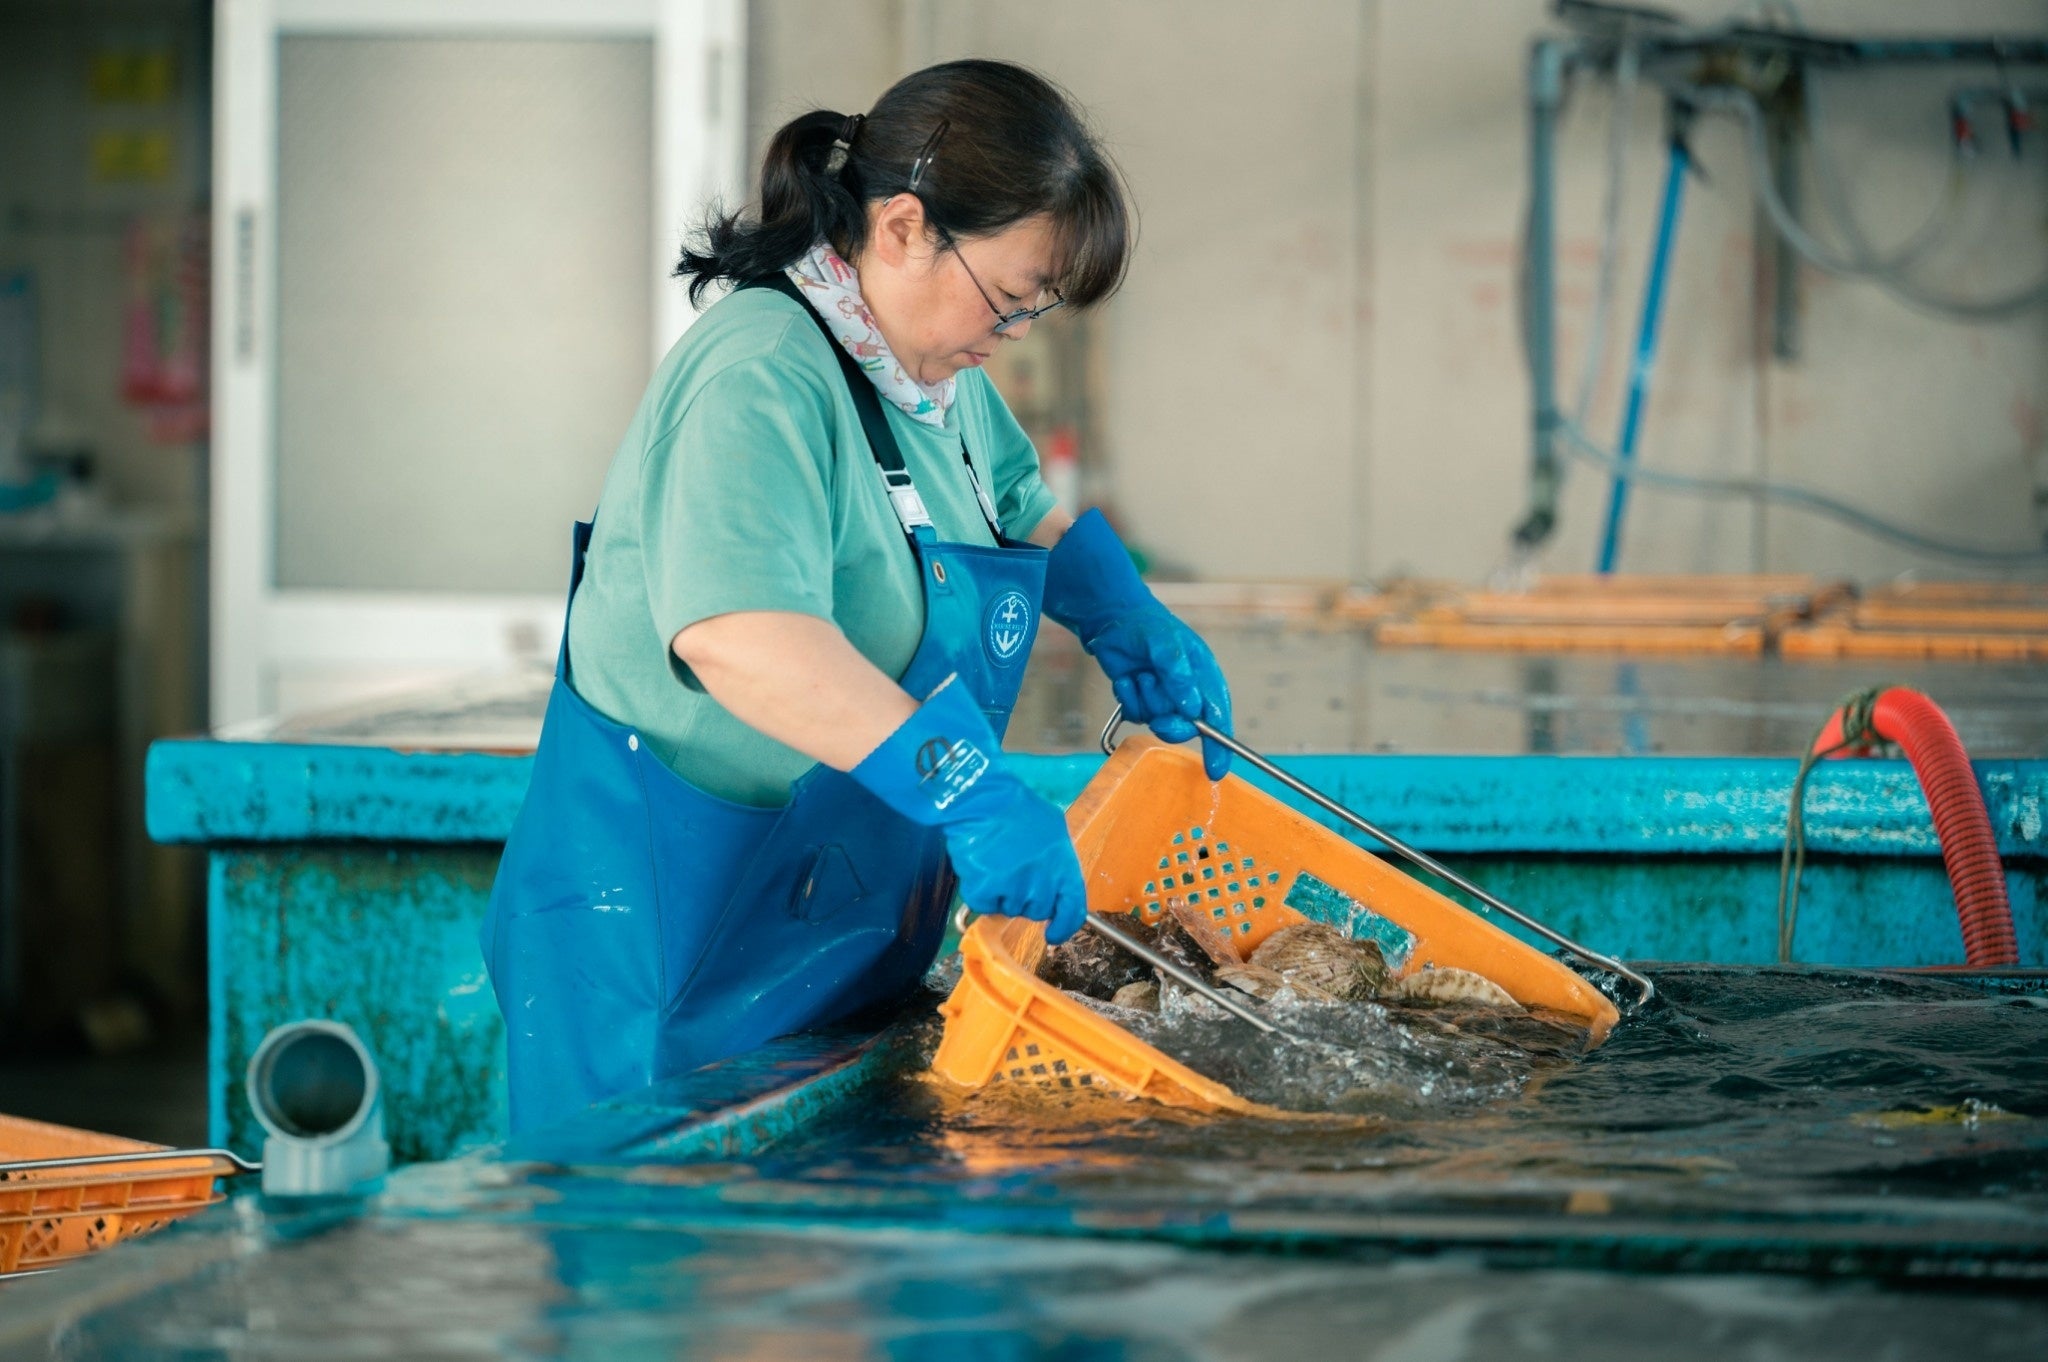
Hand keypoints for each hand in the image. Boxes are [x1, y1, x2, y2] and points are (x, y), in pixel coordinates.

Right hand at [848, 676, 1088, 941]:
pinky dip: (981, 891)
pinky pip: (984, 905)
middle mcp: (1042, 883)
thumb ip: (1058, 862)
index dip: (1064, 926)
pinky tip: (981, 867)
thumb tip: (1056, 884)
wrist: (981, 799)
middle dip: (1026, 897)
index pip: (1073, 911)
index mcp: (1064, 867)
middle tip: (1013, 870)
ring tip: (997, 862)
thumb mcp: (1053, 830)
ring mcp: (1014, 889)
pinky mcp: (986, 890)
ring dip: (1003, 893)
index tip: (1054, 933)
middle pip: (1036, 911)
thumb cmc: (1016, 809)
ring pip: (1009, 909)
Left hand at [1083, 608, 1232, 780]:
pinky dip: (1129, 699)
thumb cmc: (1148, 627)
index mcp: (1204, 678)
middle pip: (1186, 727)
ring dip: (1146, 701)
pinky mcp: (1141, 701)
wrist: (1112, 620)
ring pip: (1157, 721)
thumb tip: (1191, 708)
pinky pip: (1136, 715)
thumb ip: (1179, 676)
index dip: (1219, 746)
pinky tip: (1128, 678)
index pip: (1218, 717)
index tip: (1215, 770)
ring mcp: (1162, 698)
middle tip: (1160, 720)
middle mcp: (1187, 692)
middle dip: (1171, 725)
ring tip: (1141, 675)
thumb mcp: (1167, 645)